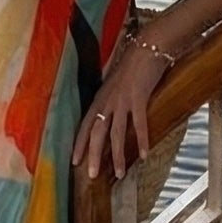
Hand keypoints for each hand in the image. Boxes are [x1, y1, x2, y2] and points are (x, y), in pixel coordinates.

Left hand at [72, 40, 174, 184]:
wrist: (148, 46)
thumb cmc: (135, 65)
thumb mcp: (117, 85)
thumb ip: (113, 101)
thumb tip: (113, 117)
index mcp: (101, 98)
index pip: (84, 125)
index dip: (78, 144)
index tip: (73, 162)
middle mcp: (107, 101)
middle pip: (96, 133)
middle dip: (92, 155)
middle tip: (91, 176)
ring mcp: (122, 100)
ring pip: (116, 133)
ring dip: (117, 155)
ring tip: (118, 174)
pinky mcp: (138, 97)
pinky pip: (138, 124)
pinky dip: (141, 140)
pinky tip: (144, 155)